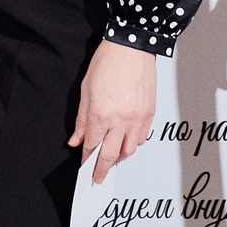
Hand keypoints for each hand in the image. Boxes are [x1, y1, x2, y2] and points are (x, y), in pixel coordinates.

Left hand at [69, 40, 156, 186]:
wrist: (131, 47)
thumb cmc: (107, 63)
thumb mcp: (85, 90)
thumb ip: (81, 120)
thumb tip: (77, 140)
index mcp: (100, 114)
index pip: (92, 146)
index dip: (86, 159)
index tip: (84, 167)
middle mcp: (120, 120)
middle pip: (110, 155)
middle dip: (102, 170)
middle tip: (98, 179)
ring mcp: (137, 118)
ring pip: (129, 150)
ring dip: (119, 158)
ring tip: (111, 159)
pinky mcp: (149, 113)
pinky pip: (142, 138)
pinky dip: (133, 144)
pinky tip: (126, 143)